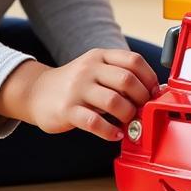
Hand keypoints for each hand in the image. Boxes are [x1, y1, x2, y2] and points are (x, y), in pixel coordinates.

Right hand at [0, 48, 159, 140]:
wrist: (36, 92)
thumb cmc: (74, 84)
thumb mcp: (95, 70)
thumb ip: (119, 75)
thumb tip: (153, 91)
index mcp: (99, 56)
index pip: (133, 60)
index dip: (149, 77)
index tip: (154, 92)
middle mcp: (89, 69)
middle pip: (127, 80)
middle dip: (142, 98)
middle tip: (142, 109)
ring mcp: (77, 89)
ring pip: (114, 101)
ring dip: (128, 115)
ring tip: (129, 122)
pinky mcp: (67, 110)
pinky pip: (95, 122)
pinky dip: (110, 131)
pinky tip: (115, 134)